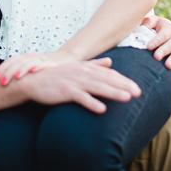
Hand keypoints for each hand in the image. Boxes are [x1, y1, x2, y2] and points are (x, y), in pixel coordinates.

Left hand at [0, 51, 76, 85]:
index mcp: (23, 58)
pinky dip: (36, 65)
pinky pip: (42, 63)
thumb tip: (5, 86)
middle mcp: (29, 57)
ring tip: (15, 77)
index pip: (9, 62)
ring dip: (20, 69)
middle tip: (1, 82)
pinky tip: (32, 70)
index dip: (1, 69)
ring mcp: (39, 58)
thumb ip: (20, 76)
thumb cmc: (45, 68)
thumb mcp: (31, 71)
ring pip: (27, 62)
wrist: (66, 59)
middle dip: (7, 72)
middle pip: (15, 62)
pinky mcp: (50, 61)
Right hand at [20, 57, 141, 113]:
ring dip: (112, 92)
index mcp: (85, 68)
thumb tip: (110, 61)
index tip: (137, 88)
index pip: (108, 73)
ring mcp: (73, 81)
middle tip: (138, 93)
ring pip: (96, 87)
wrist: (32, 81)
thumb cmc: (55, 76)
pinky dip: (91, 103)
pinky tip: (102, 109)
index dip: (123, 80)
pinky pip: (80, 97)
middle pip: (106, 79)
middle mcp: (81, 73)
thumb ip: (93, 65)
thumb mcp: (76, 68)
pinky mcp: (64, 91)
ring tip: (127, 98)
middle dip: (123, 85)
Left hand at [142, 15, 170, 75]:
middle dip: (163, 51)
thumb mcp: (153, 21)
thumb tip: (142, 27)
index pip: (163, 35)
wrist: (169, 30)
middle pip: (170, 45)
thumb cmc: (156, 26)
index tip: (148, 47)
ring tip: (167, 66)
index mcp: (169, 28)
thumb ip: (147, 22)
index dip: (156, 41)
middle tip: (156, 57)